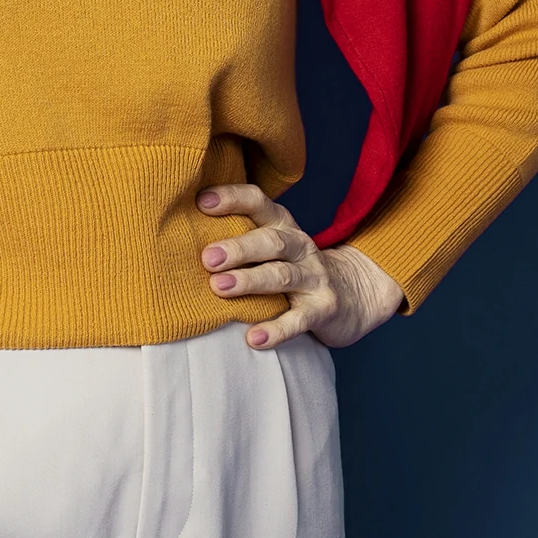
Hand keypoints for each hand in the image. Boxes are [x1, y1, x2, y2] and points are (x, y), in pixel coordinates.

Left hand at [197, 183, 404, 350]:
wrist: (357, 293)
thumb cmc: (295, 266)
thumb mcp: (275, 243)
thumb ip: (241, 234)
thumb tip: (180, 232)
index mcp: (283, 225)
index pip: (259, 203)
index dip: (232, 199)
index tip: (201, 201)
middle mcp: (300, 247)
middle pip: (271, 241)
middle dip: (238, 248)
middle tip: (207, 258)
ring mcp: (315, 278)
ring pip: (282, 276)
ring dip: (250, 281)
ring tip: (219, 287)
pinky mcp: (324, 309)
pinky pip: (299, 320)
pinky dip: (276, 330)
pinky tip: (253, 339)